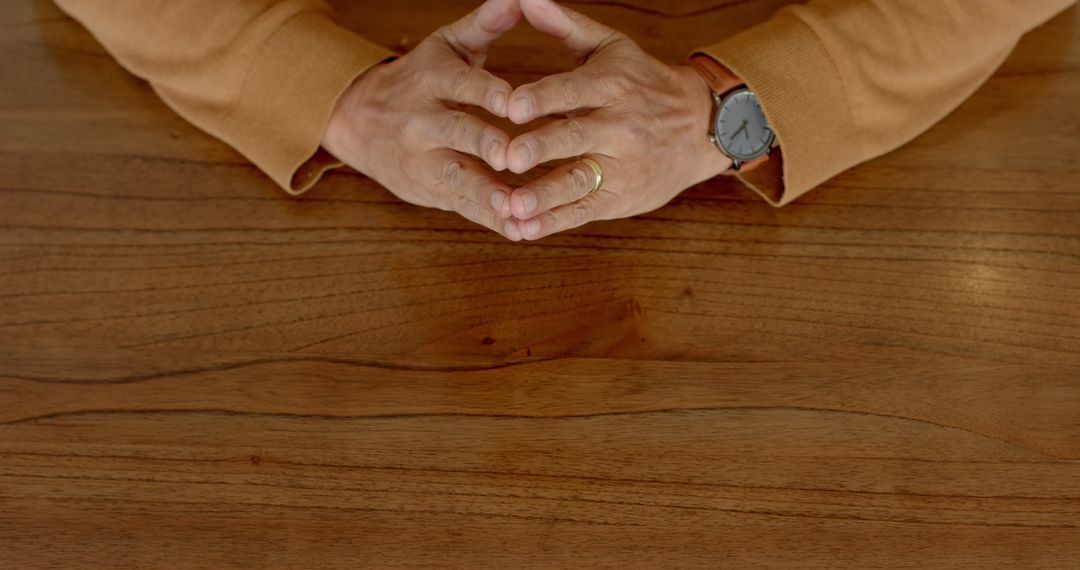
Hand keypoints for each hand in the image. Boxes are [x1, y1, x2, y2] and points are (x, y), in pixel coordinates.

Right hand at [321, 0, 519, 235]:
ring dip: (489, 194)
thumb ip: (484, 24)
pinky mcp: (431, 190)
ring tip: (518, 208)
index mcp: (433, 80)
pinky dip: (490, 220)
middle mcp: (425, 120)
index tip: (516, 102)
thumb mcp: (446, 46)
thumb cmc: (419, 77)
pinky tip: (519, 230)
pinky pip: (464, 206)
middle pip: (459, 132)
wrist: (357, 120)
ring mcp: (426, 159)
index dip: (490, 92)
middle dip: (486, 144)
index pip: (464, 84)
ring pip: (459, 177)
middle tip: (512, 155)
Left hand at [501, 0, 731, 240]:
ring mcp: (621, 166)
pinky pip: (583, 211)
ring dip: (544, 196)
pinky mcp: (620, 197)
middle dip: (541, 148)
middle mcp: (618, 126)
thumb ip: (564, 25)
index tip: (513, 105)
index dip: (543, 97)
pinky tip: (523, 230)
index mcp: (611, 85)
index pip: (573, 90)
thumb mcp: (610, 47)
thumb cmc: (642, 81)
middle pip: (574, 137)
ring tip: (513, 207)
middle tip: (508, 157)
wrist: (702, 126)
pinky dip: (554, 222)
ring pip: (578, 181)